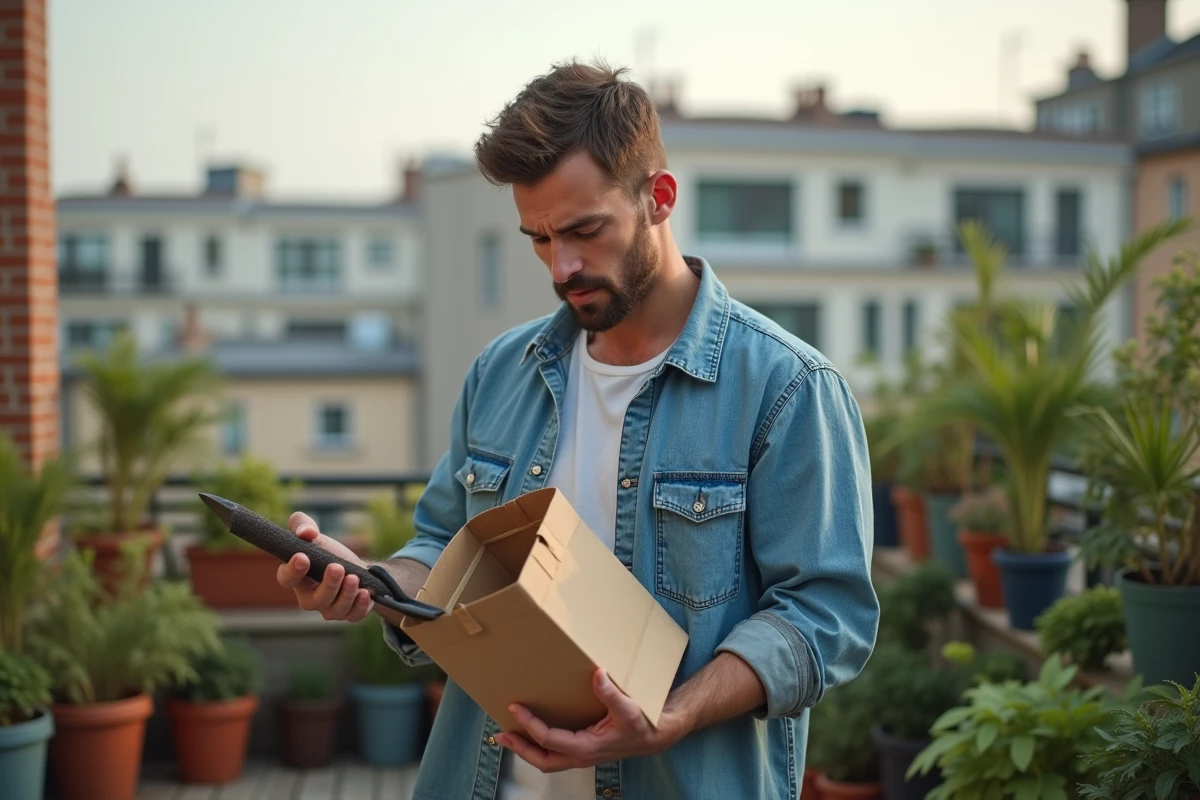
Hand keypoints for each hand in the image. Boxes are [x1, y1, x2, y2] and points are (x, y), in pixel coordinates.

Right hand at [276, 512, 373, 621]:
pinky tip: (365, 592)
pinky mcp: (349, 613)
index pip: (286, 578)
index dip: (292, 570)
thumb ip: (302, 525)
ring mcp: (329, 608)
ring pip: (335, 609)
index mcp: (297, 578)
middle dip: (327, 584)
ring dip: (345, 594)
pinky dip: (360, 606)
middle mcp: (310, 598)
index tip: (303, 557)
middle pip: (314, 600)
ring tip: (354, 577)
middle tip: (337, 567)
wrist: (357, 568)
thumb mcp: (315, 534)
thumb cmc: (329, 553)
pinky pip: (353, 615)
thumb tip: (306, 532)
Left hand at [495, 669, 687, 772]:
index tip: (516, 707)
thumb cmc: (641, 725)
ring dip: (526, 748)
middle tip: (500, 733)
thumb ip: (611, 694)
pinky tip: (534, 731)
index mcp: (586, 748)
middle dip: (519, 747)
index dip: (529, 724)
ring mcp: (581, 755)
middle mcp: (580, 756)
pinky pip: (555, 752)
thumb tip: (598, 674)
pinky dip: (540, 744)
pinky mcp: (583, 749)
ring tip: (509, 734)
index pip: (548, 739)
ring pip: (547, 759)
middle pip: (541, 759)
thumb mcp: (628, 708)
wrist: (654, 737)